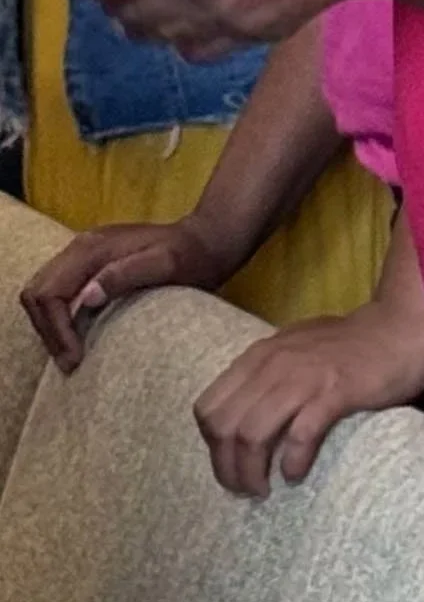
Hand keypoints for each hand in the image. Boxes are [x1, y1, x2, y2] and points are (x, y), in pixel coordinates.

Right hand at [20, 214, 235, 371]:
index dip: (56, 329)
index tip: (75, 357)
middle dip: (48, 330)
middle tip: (70, 361)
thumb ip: (127, 275)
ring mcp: (84, 254)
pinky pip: (58, 292)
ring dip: (50, 326)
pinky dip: (58, 317)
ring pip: (43, 292)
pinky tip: (77, 336)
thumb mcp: (166, 265)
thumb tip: (86, 297)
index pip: (50, 292)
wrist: (207, 240)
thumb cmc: (191, 256)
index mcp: (93, 248)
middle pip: (37, 292)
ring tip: (71, 355)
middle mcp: (82, 246)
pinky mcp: (91, 264)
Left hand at [193, 300, 423, 497]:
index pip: (208, 408)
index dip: (212, 445)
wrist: (402, 328)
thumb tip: (244, 415)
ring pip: (252, 434)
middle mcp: (274, 364)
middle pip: (224, 427)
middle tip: (246, 487)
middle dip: (227, 466)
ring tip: (264, 489)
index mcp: (260, 355)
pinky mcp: (336, 392)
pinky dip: (292, 461)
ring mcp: (304, 377)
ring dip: (252, 471)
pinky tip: (296, 474)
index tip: (231, 464)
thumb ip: (268, 373)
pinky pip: (300, 434)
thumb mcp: (296, 349)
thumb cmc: (350, 345)